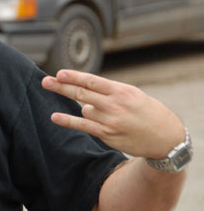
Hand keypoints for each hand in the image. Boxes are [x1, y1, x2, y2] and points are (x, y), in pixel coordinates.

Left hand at [42, 70, 184, 158]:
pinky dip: (67, 121)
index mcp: (121, 91)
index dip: (74, 77)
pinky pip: (83, 126)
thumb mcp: (132, 94)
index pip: (92, 81)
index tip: (59, 73)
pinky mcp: (107, 134)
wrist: (165, 137)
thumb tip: (83, 87)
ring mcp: (109, 120)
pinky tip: (54, 117)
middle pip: (81, 93)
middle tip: (45, 81)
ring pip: (84, 109)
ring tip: (105, 112)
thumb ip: (108, 90)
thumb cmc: (146, 112)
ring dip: (86, 109)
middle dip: (61, 86)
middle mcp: (114, 104)